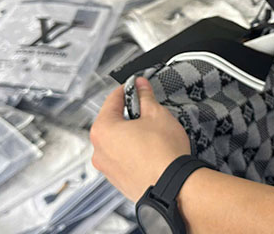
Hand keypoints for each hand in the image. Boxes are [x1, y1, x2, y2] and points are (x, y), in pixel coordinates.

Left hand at [90, 77, 191, 201]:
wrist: (174, 187)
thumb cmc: (163, 154)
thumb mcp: (156, 114)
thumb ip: (145, 97)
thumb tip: (141, 87)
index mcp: (103, 131)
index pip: (112, 100)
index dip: (127, 90)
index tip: (135, 86)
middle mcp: (99, 151)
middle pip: (111, 122)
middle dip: (128, 114)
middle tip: (146, 109)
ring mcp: (108, 169)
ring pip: (116, 143)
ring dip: (130, 134)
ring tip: (151, 132)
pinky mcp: (118, 181)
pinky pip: (122, 159)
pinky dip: (132, 152)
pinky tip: (150, 150)